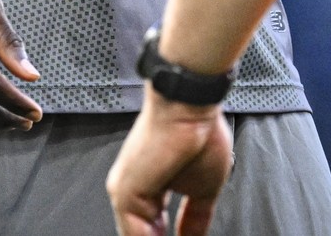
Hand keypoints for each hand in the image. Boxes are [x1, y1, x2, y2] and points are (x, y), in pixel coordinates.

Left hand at [107, 92, 233, 235]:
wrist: (189, 107)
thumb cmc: (198, 132)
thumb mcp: (206, 189)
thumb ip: (196, 219)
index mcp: (151, 190)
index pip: (155, 230)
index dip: (172, 235)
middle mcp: (134, 192)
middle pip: (142, 232)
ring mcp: (126, 194)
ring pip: (137, 233)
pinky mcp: (125, 194)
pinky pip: (135, 234)